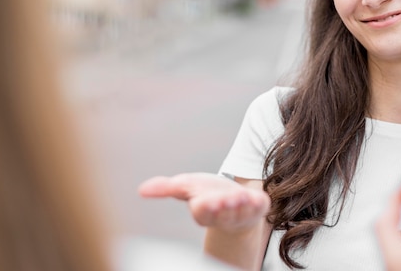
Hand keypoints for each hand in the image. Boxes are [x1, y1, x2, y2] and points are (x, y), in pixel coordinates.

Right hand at [139, 173, 269, 233]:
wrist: (235, 199)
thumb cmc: (208, 193)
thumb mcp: (186, 186)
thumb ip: (165, 188)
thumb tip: (141, 190)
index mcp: (204, 211)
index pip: (202, 212)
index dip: (204, 207)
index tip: (203, 201)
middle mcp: (223, 215)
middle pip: (221, 214)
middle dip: (222, 207)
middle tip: (223, 201)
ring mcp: (242, 213)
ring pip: (240, 211)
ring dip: (240, 205)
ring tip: (239, 197)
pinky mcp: (258, 207)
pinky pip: (259, 207)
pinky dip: (257, 203)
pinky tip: (254, 198)